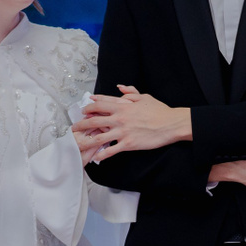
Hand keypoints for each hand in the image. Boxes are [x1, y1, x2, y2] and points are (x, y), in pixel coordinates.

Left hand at [76, 84, 191, 158]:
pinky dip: (101, 154)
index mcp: (123, 106)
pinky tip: (95, 158)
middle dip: (81, 124)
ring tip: (79, 143)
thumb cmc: (159, 111)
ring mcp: (123, 131)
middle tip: (74, 127)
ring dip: (86, 140)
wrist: (171, 124)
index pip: (101, 104)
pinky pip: (111, 150)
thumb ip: (130, 92)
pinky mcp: (128, 144)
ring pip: (98, 136)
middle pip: (94, 120)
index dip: (89, 106)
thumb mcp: (144, 97)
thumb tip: (120, 87)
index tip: (83, 109)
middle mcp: (119, 118)